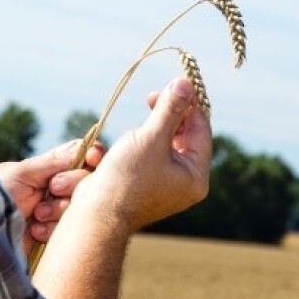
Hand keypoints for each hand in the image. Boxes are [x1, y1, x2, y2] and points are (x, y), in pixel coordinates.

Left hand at [0, 140, 104, 253]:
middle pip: (88, 179)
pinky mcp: (54, 238)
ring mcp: (56, 214)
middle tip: (52, 189)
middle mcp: (54, 189)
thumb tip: (85, 148)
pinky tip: (35, 232)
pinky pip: (72, 230)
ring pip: (82, 206)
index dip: (92, 155)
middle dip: (72, 184)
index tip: (93, 158)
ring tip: (36, 217)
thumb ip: (55, 162)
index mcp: (45, 168)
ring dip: (60, 210)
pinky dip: (54, 230)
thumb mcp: (21, 173)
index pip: (80, 155)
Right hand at [73, 77, 211, 232]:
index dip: (190, 103)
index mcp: (196, 175)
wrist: (97, 215)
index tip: (176, 82)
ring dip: (157, 123)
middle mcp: (186, 182)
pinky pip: (153, 154)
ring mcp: (167, 184)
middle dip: (172, 112)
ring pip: (169, 143)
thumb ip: (170, 109)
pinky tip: (132, 135)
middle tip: (153, 95)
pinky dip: (146, 139)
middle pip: (187, 136)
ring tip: (142, 113)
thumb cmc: (126, 178)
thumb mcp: (152, 137)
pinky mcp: (148, 184)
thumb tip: (185, 83)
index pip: (201, 129)